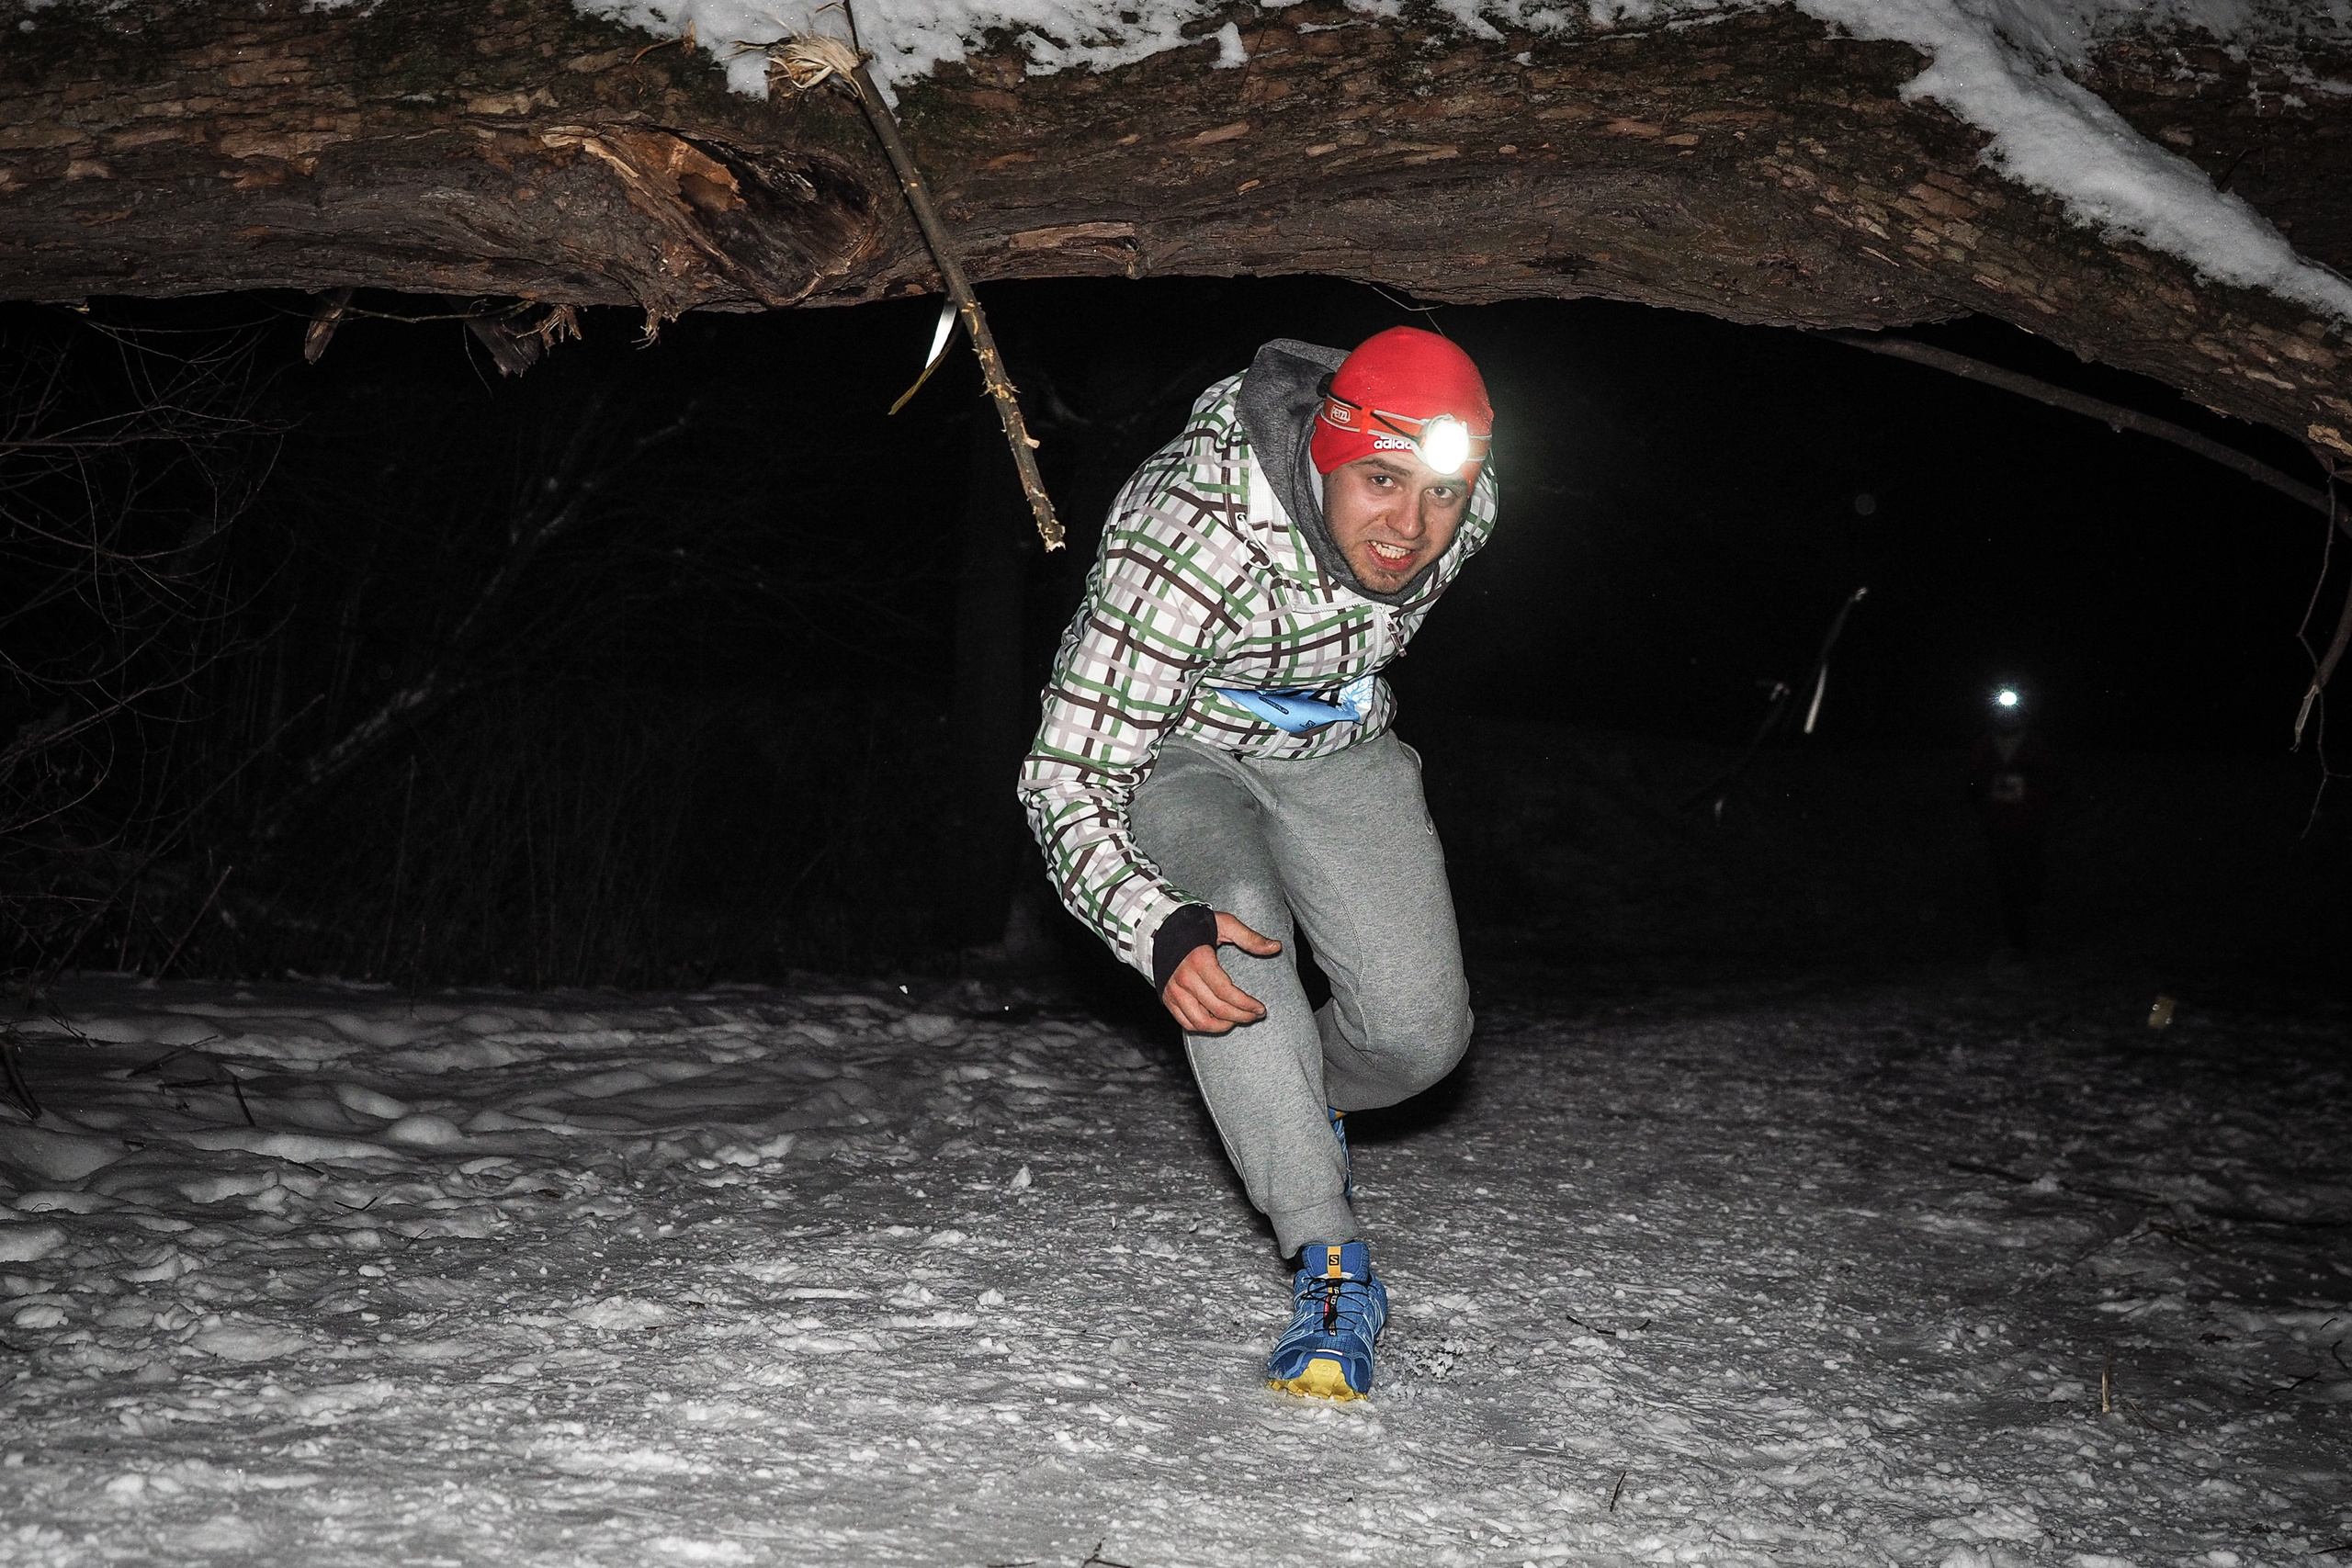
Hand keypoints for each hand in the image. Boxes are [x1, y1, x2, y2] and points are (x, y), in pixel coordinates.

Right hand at [1160, 912, 1283, 1034]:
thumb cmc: (1195, 924)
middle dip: (1241, 1016)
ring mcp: (1174, 991)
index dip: (1246, 1005)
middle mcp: (1184, 979)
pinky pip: (1186, 1022)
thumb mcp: (1225, 924)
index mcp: (1200, 961)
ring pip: (1201, 1022)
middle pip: (1218, 1009)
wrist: (1160, 927)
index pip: (1227, 992)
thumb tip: (1276, 947)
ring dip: (1223, 1026)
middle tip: (1255, 1015)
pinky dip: (1204, 1027)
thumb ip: (1251, 938)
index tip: (1261, 1009)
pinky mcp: (1167, 998)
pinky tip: (1218, 1021)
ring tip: (1237, 1020)